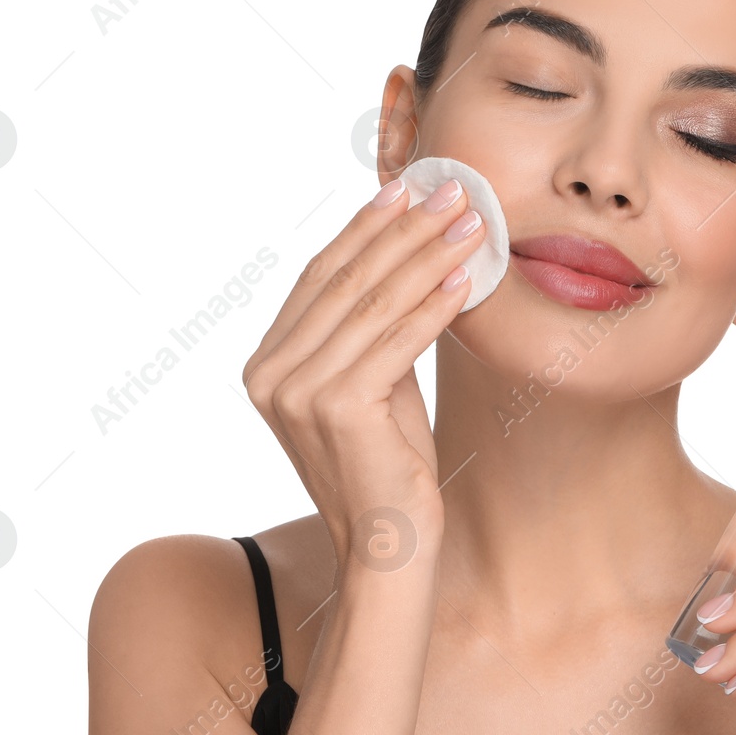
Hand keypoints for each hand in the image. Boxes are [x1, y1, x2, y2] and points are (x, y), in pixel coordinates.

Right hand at [242, 174, 485, 574]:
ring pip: (374, 303)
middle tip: (451, 190)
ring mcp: (297, 391)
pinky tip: (465, 278)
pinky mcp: (337, 407)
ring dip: (427, 255)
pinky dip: (434, 305)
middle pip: (346, 281)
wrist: (389, 546)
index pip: (319, 276)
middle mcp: (269, 374)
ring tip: (470, 223)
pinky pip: (396, 340)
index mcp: (266, 363)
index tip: (406, 188)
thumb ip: (373, 330)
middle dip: (404, 228)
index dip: (365, 228)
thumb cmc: (389, 466)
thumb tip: (412, 254)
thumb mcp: (374, 384)